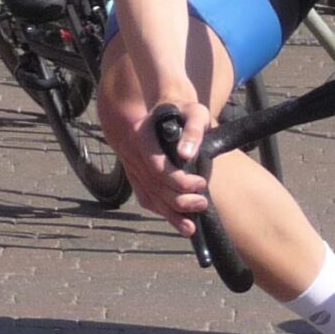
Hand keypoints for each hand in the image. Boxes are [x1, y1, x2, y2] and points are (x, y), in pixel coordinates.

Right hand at [110, 93, 212, 231]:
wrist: (163, 106)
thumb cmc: (183, 108)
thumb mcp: (194, 112)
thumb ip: (193, 130)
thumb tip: (185, 155)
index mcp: (143, 137)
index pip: (157, 168)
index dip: (179, 181)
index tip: (201, 184)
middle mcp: (133, 154)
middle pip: (153, 186)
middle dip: (178, 201)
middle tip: (202, 203)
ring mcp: (132, 166)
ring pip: (148, 196)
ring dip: (169, 214)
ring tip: (191, 227)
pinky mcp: (137, 174)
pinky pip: (145, 197)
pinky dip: (160, 210)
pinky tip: (176, 220)